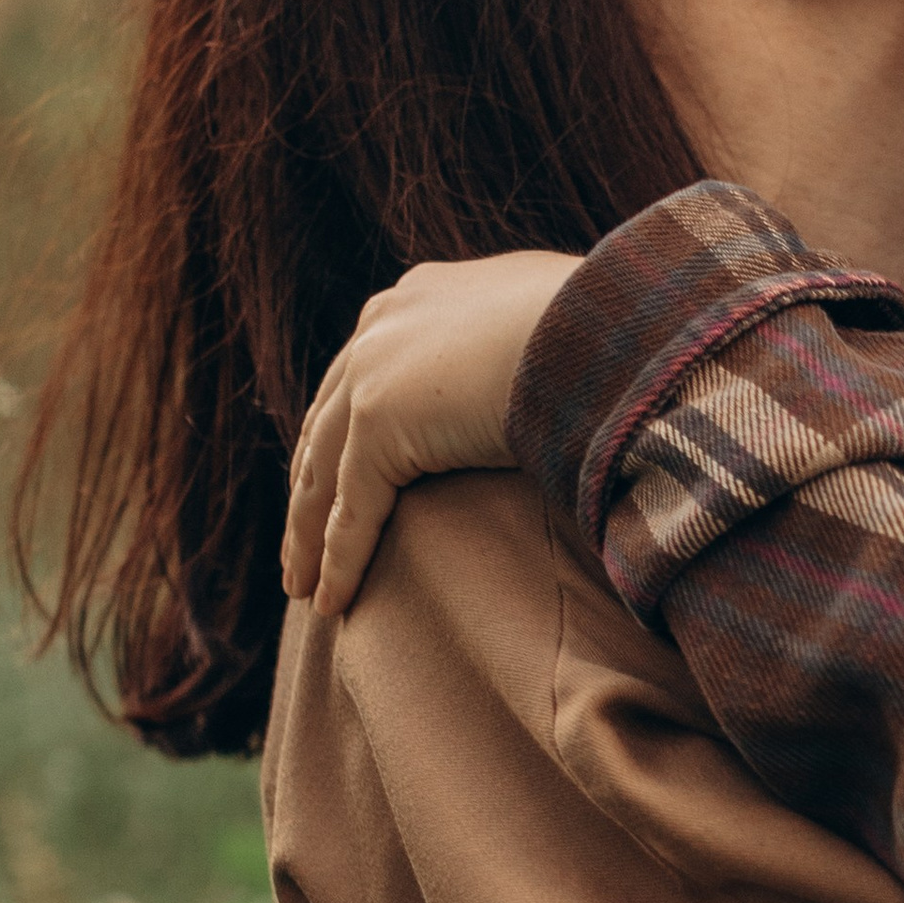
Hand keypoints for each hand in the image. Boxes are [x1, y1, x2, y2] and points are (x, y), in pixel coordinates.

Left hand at [281, 250, 583, 615]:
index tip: (334, 479)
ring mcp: (373, 373)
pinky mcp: (380, 424)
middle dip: (310, 489)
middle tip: (300, 543)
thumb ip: (521, 348)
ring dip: (308, 539)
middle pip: (324, 426)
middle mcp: (380, 330)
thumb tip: (552, 375)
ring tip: (303, 589)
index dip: (343, 434)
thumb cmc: (600, 328)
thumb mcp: (547, 324)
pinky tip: (331, 602)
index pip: (359, 376)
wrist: (602, 323)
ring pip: (323, 476)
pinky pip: (352, 510)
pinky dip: (339, 561)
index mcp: (415, 300)